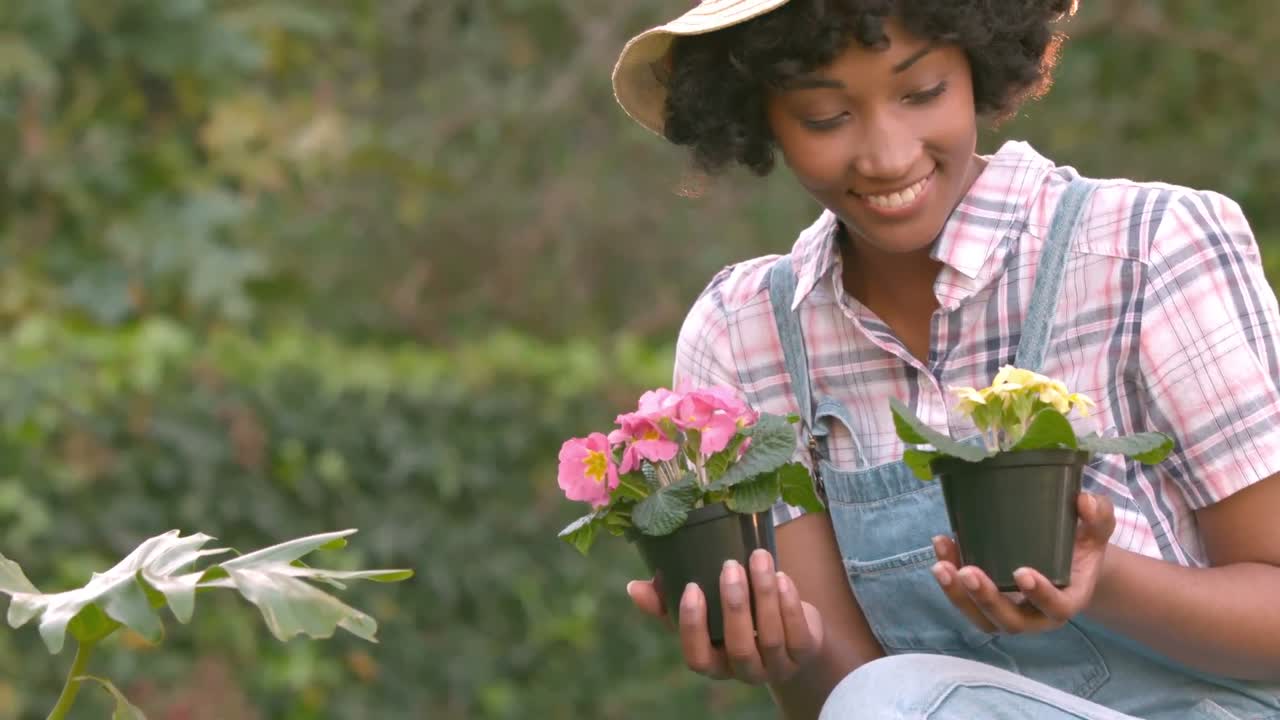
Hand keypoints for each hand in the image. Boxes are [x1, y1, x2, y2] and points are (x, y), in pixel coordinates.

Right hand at [626, 548, 823, 683]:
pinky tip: (782, 576)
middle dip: (735, 605)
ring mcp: (776, 665)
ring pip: (769, 636)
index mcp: (714, 662)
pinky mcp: (804, 652)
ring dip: (765, 594)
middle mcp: (744, 670)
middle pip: (739, 647)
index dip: (693, 627)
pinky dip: (790, 604)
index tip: (692, 587)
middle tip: (730, 565)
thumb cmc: (735, 616)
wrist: (789, 632)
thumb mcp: (703, 610)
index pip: (697, 658)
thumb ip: (667, 601)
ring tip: (759, 557)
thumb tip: (633, 588)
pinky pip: (798, 634)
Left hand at [930, 491, 1115, 634]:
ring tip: (941, 565)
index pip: (1056, 608)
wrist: (1065, 557)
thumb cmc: (1081, 545)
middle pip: (1009, 621)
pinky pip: (964, 599)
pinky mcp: (985, 602)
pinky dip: (949, 578)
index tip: (1022, 572)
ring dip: (957, 594)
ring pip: (980, 616)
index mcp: (1067, 600)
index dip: (1040, 595)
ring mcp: (1008, 612)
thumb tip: (1082, 500)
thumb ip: (1097, 515)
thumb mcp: (1096, 529)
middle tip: (967, 571)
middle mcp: (1036, 615)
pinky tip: (941, 547)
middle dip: (986, 599)